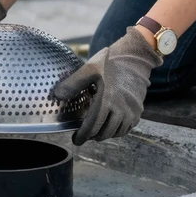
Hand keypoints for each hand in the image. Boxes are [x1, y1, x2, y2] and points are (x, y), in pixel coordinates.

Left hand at [51, 27, 162, 145]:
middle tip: (84, 134)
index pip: (93, 127)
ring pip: (116, 133)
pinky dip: (118, 131)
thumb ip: (72, 84)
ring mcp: (131, 111)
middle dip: (92, 136)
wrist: (135, 57)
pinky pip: (127, 128)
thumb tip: (57, 96)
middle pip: (104, 133)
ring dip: (105, 134)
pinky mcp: (138, 110)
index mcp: (106, 100)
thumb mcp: (88, 69)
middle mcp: (121, 109)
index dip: (83, 136)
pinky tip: (110, 125)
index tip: (76, 139)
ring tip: (96, 130)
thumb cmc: (110, 62)